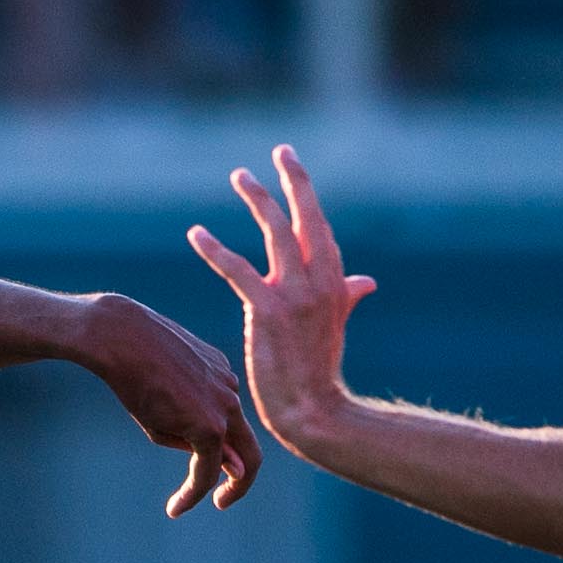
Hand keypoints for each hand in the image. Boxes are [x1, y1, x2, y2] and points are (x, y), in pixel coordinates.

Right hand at [77, 292, 260, 515]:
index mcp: (220, 377)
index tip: (207, 468)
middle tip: (223, 500)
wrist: (120, 338)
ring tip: (178, 506)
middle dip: (241, 478)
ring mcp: (224, 407)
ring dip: (212, 487)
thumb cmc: (131, 361)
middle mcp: (230, 392)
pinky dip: (195, 491)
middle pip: (249, 444)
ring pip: (228, 459)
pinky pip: (209, 469)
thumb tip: (212, 459)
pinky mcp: (210, 425)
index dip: (222, 450)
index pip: (230, 421)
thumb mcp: (162, 396)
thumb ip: (186, 428)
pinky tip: (176, 507)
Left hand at [184, 144, 373, 464]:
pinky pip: (238, 269)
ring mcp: (296, 295)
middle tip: (278, 150)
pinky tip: (196, 233)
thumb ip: (347, 297)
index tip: (293, 167)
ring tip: (240, 174)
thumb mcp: (335, 327)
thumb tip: (366, 280)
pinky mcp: (268, 311)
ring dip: (258, 200)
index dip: (307, 196)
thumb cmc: (319, 373)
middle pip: (305, 219)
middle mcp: (320, 282)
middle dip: (292, 182)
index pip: (320, 229)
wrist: (314, 412)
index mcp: (335, 283)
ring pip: (276, 233)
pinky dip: (215, 249)